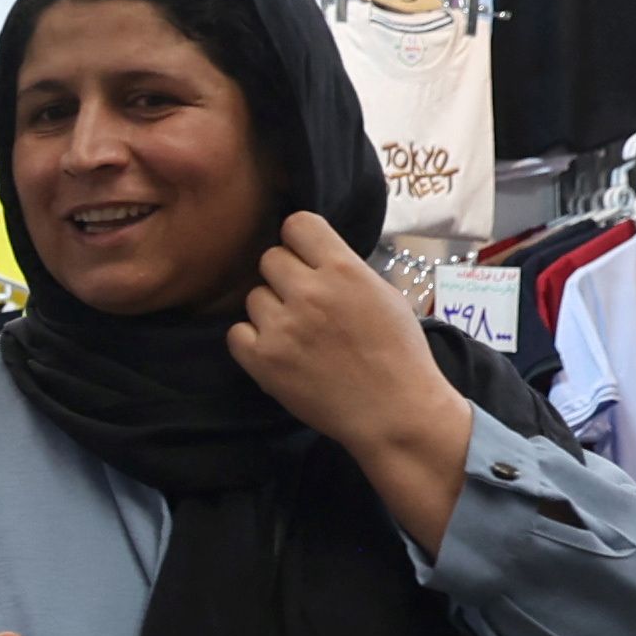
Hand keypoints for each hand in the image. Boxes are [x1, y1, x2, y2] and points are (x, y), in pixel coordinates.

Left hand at [230, 212, 470, 454]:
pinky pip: (236, 332)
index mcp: (343, 270)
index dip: (300, 241)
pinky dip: (253, 341)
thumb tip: (314, 254)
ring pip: (253, 296)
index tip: (306, 257)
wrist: (394, 411)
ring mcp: (282, 327)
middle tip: (305, 301)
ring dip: (271, 310)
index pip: (297, 224)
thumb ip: (344, 270)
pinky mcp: (262, 360)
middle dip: (285, 276)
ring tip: (299, 333)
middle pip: (270, 258)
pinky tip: (279, 351)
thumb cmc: (398, 353)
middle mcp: (308, 292)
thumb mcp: (383, 294)